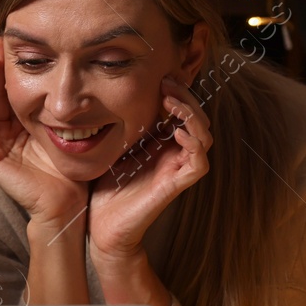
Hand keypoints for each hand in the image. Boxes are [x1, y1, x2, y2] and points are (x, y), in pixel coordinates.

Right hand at [0, 38, 88, 227]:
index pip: (8, 88)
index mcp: (20, 125)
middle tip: (1, 41)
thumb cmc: (73, 167)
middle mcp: (2, 132)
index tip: (16, 42)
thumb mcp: (66, 126)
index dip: (9, 66)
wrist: (69, 202)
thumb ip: (61, 104)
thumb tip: (73, 69)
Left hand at [88, 76, 211, 260]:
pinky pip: (199, 162)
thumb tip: (112, 94)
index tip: (161, 76)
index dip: (177, 92)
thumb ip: (121, 125)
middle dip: (185, 96)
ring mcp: (178, 170)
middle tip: (166, 83)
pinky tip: (174, 130)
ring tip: (169, 101)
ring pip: (204, 136)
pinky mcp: (176, 186)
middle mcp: (174, 154)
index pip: (182, 111)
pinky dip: (193, 142)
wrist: (102, 228)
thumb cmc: (106, 189)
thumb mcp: (112, 147)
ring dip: (190, 114)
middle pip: (197, 118)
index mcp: (162, 144)